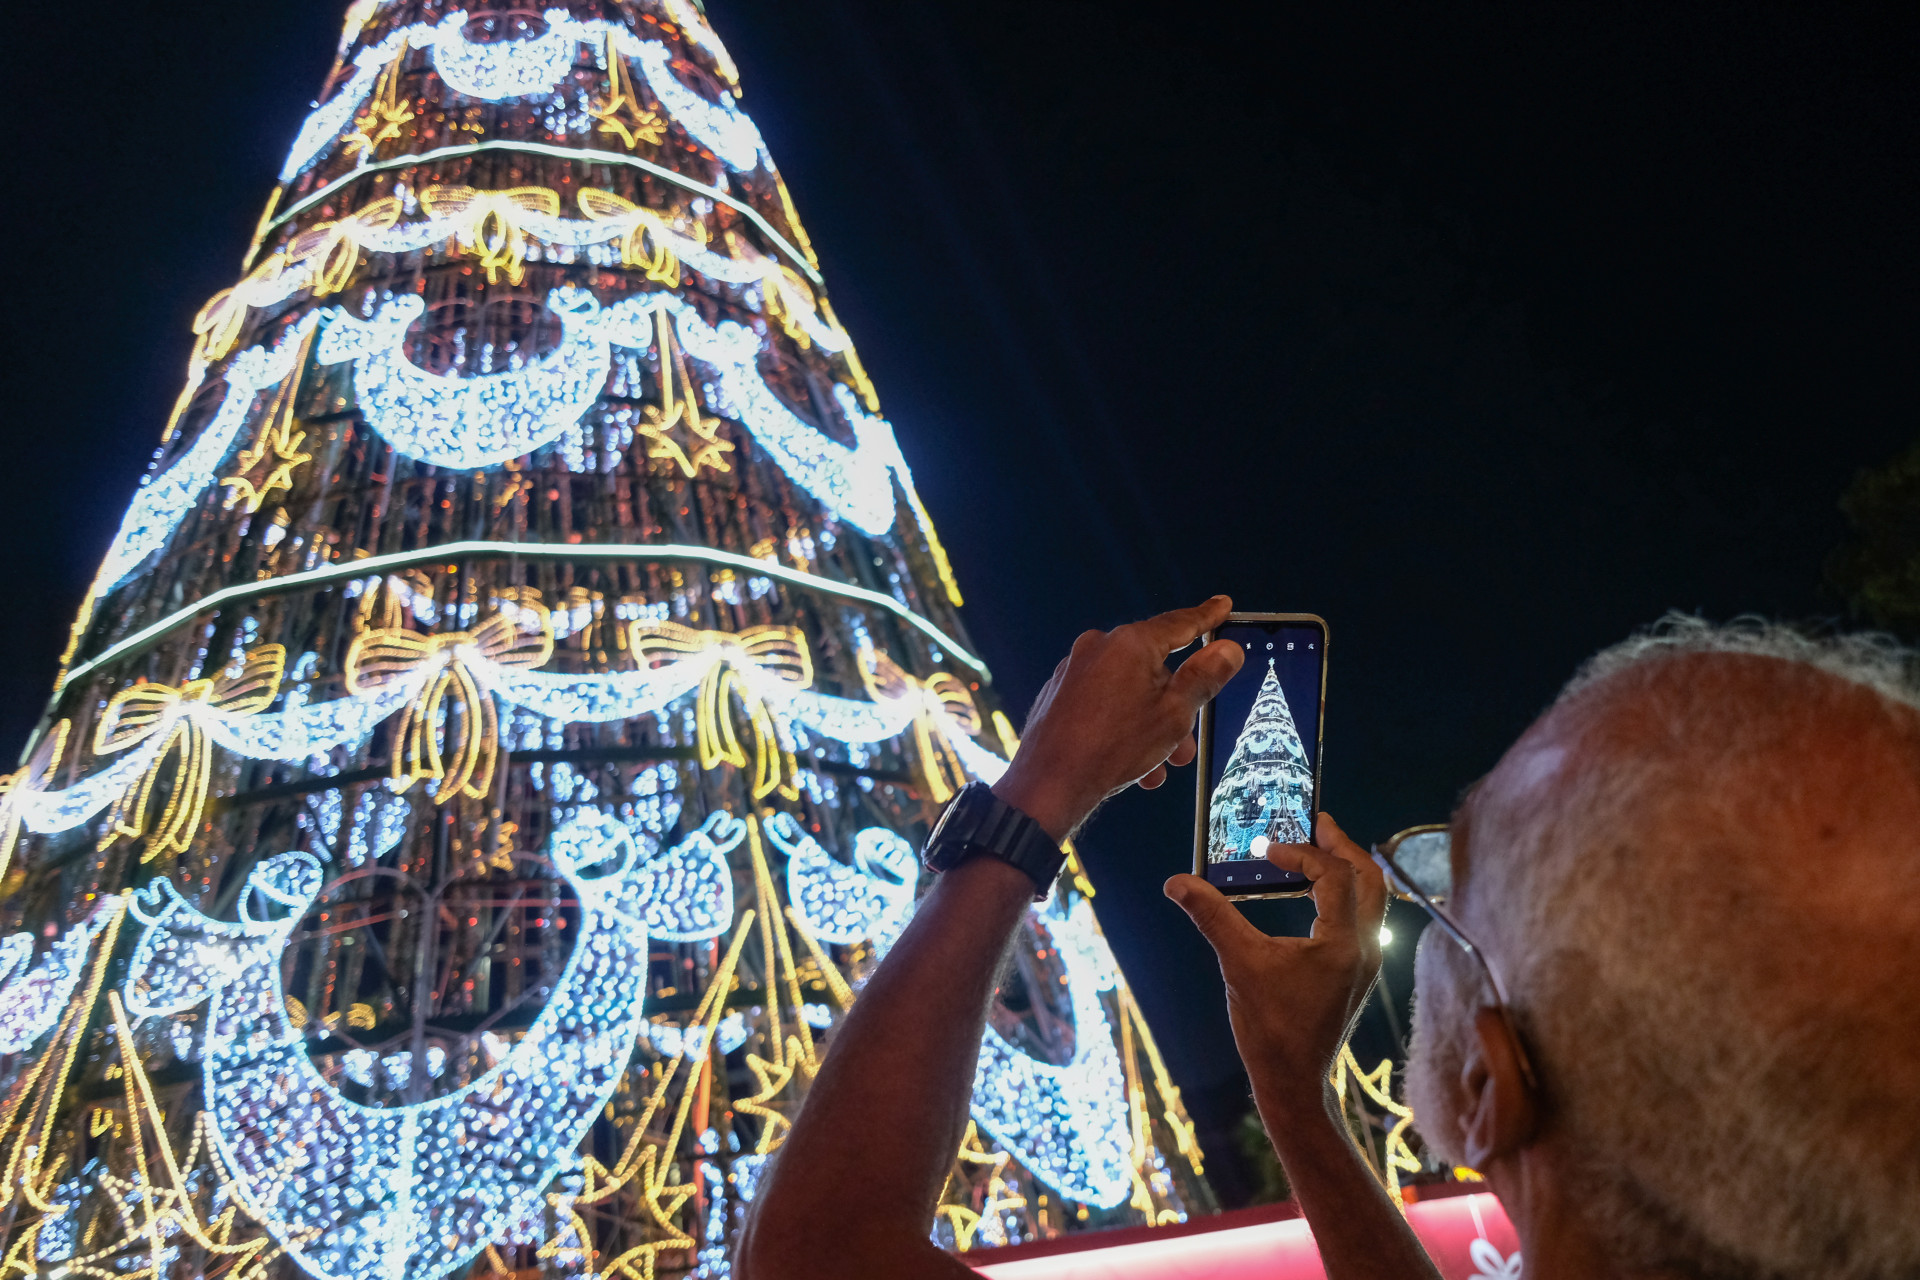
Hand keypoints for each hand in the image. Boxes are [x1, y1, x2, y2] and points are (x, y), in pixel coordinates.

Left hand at [992, 596, 1242, 841]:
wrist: (1047, 785)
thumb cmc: (1113, 748)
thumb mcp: (1173, 715)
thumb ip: (1204, 678)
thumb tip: (1228, 649)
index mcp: (1130, 644)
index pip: (1180, 623)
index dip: (1207, 617)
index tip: (1223, 605)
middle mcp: (1098, 647)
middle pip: (1154, 668)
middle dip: (1175, 708)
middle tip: (1186, 746)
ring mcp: (1074, 670)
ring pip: (1129, 692)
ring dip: (1149, 727)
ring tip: (1158, 766)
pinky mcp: (1058, 694)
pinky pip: (1103, 704)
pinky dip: (1121, 728)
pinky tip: (1131, 766)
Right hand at [1165, 813, 1387, 1124]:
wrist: (1293, 1080)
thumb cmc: (1269, 1027)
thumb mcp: (1238, 964)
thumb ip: (1212, 916)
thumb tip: (1177, 882)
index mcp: (1342, 942)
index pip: (1334, 875)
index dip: (1302, 853)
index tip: (1268, 849)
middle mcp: (1365, 948)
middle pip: (1371, 879)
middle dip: (1344, 847)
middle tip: (1318, 823)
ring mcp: (1366, 962)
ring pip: (1374, 900)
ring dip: (1350, 870)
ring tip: (1320, 851)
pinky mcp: (1358, 973)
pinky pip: (1364, 919)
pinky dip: (1347, 895)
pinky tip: (1317, 895)